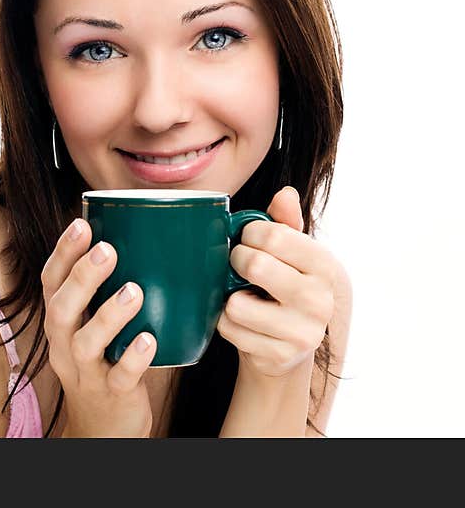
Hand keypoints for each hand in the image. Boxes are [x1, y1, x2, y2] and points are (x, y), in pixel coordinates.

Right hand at [41, 218, 155, 436]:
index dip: (62, 254)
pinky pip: (119, 378)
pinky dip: (133, 358)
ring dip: (108, 315)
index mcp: (61, 323)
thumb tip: (140, 239)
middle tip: (107, 249)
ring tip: (134, 291)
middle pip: (61, 309)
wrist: (102, 431)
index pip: (51, 283)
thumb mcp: (93, 329)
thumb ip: (105, 293)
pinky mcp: (111, 396)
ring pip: (85, 343)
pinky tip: (149, 340)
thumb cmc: (104, 365)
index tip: (81, 224)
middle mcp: (65, 346)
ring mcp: (86, 372)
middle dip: (82, 277)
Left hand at [218, 186, 345, 379]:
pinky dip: (226, 322)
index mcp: (324, 266)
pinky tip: (242, 322)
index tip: (247, 240)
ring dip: (229, 297)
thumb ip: (286, 222)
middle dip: (236, 262)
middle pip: (254, 265)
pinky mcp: (280, 356)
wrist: (288, 349)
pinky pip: (229, 328)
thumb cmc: (284, 287)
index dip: (248, 234)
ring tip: (243, 297)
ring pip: (236, 303)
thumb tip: (285, 194)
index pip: (273, 235)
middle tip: (240, 267)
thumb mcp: (292, 253)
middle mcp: (320, 300)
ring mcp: (302, 332)